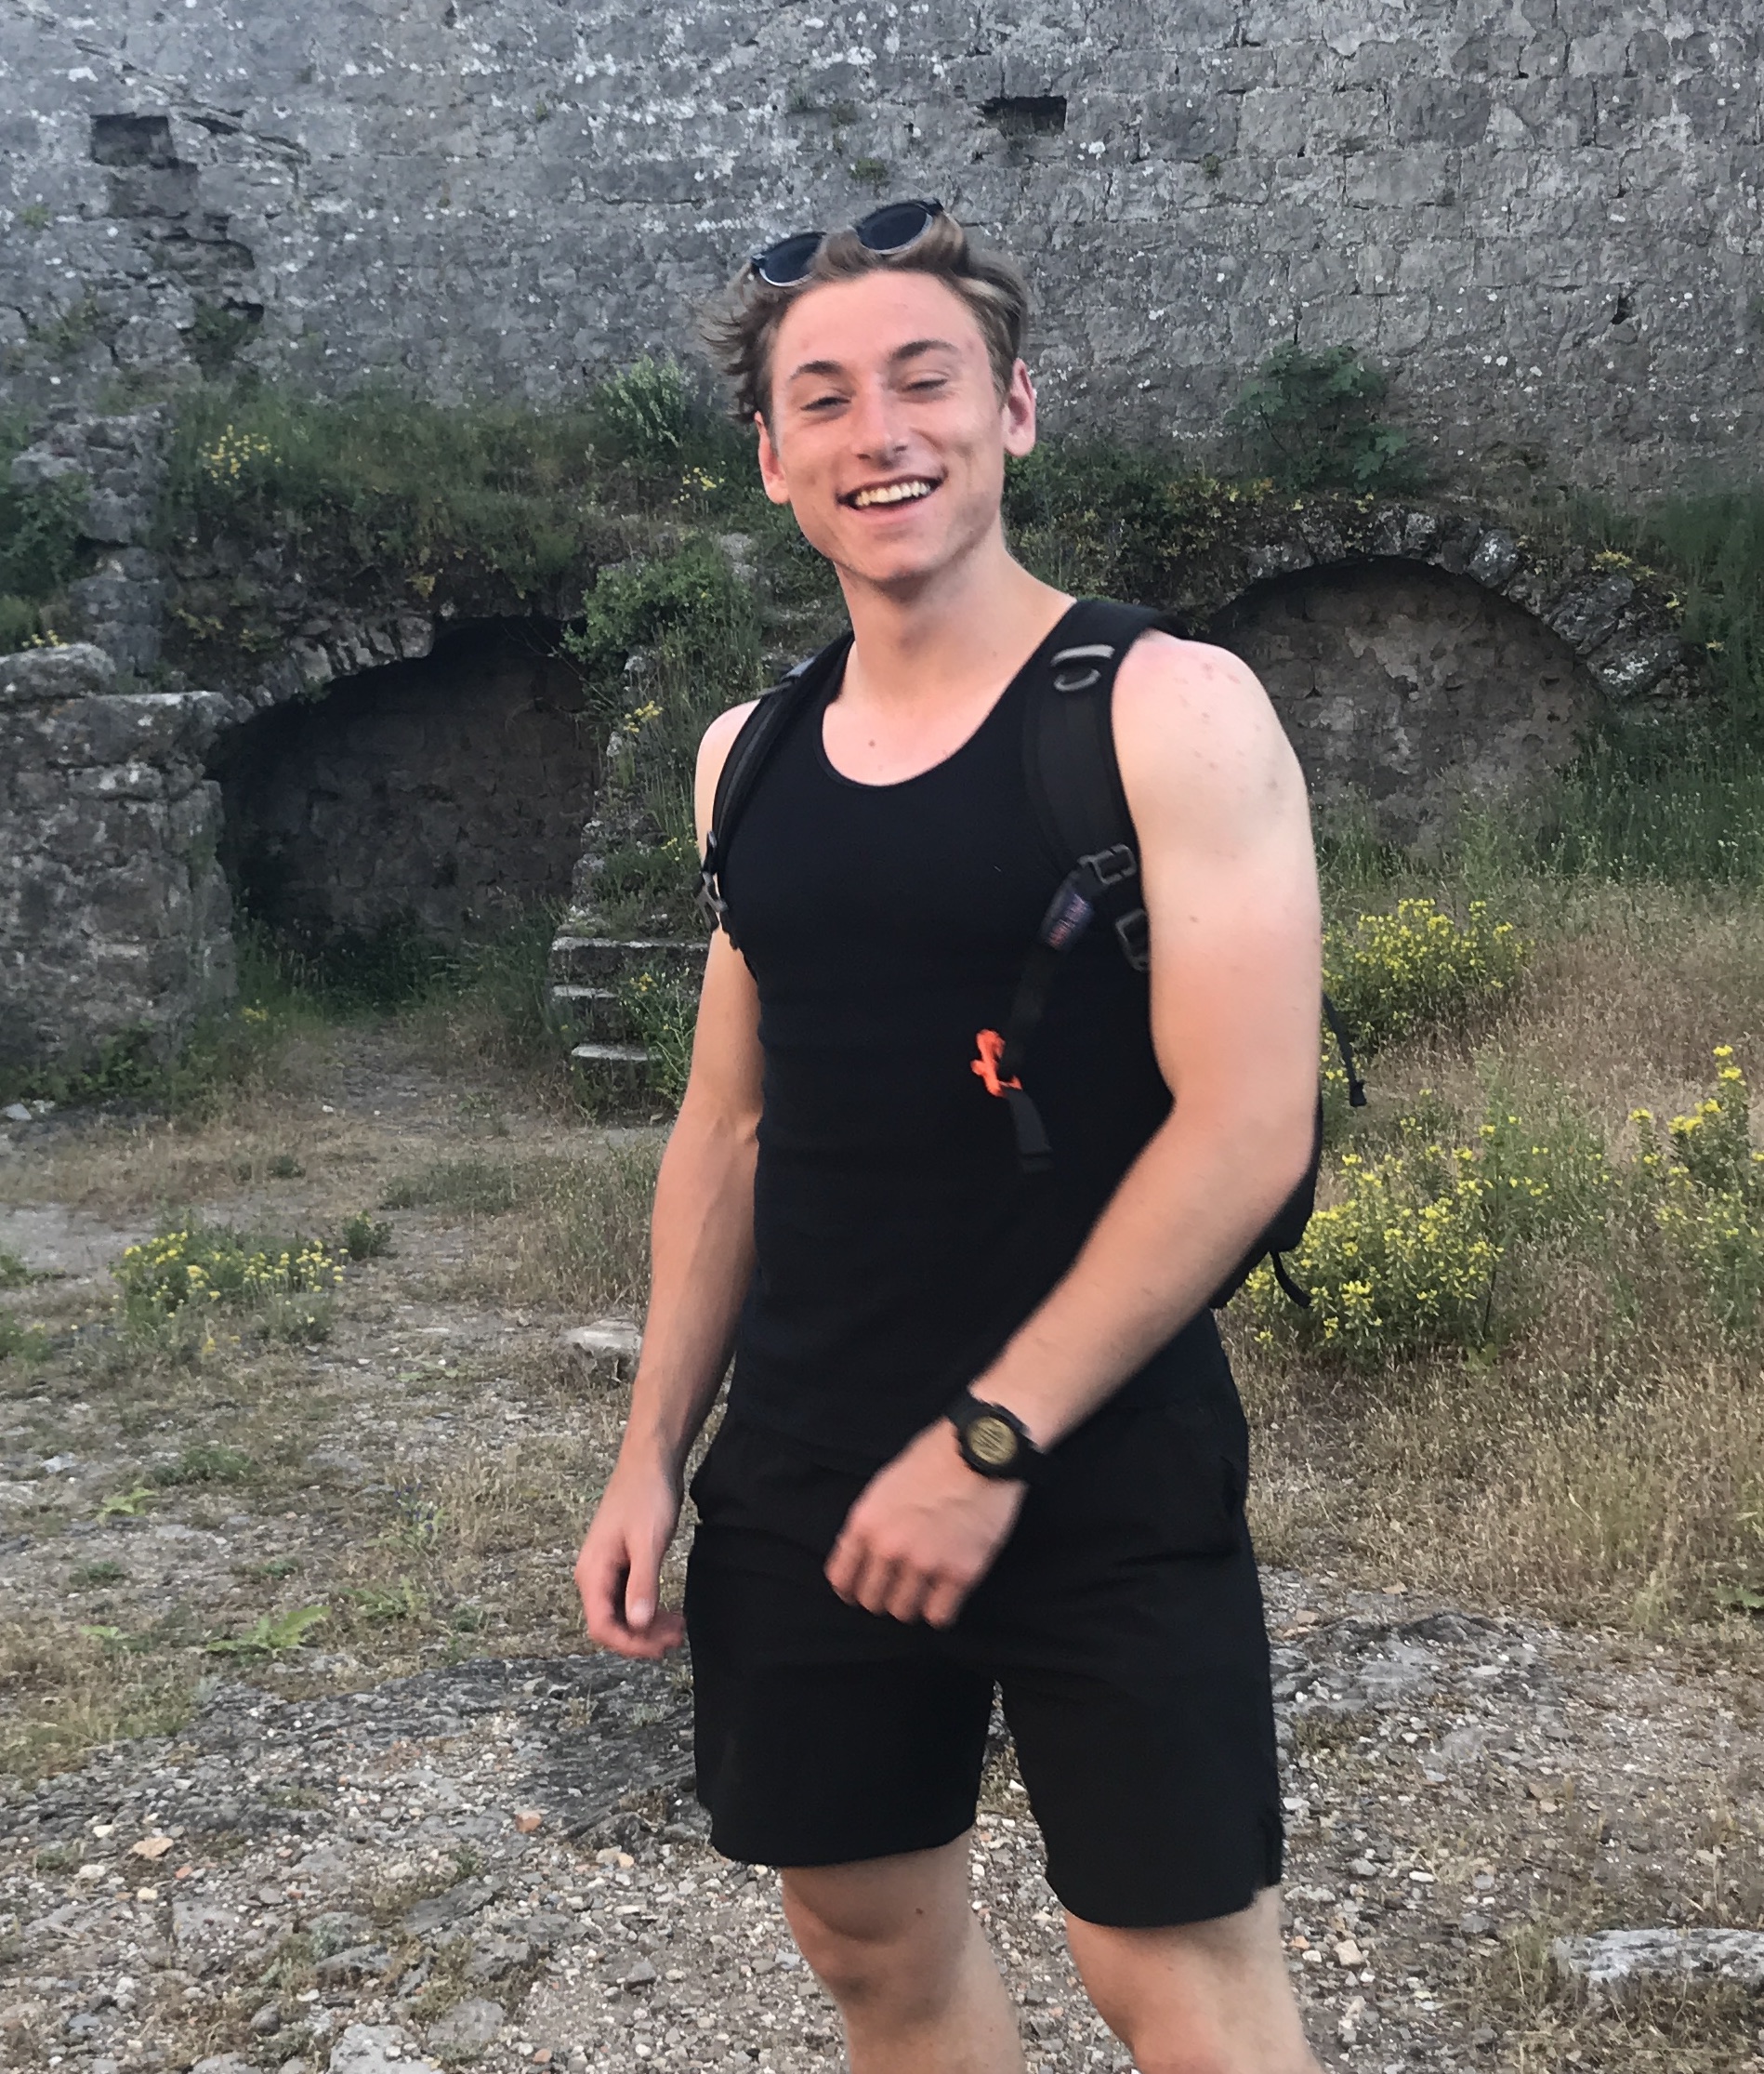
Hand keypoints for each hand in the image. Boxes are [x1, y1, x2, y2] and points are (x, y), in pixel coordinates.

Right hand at [575, 1452, 685, 1658]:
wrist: (650, 1462)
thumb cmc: (646, 1496)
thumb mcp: (648, 1543)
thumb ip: (642, 1584)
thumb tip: (638, 1624)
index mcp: (592, 1572)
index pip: (602, 1626)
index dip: (630, 1644)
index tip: (659, 1648)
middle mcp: (593, 1575)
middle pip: (611, 1624)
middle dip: (642, 1638)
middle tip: (676, 1639)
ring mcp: (606, 1569)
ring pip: (621, 1613)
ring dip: (647, 1626)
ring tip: (677, 1628)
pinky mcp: (620, 1563)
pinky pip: (628, 1598)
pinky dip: (647, 1609)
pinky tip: (668, 1612)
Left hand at [825, 1420, 1026, 1628]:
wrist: (983, 1450)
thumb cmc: (935, 1458)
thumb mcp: (886, 1484)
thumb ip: (872, 1521)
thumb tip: (863, 1553)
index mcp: (865, 1522)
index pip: (841, 1578)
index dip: (851, 1589)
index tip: (861, 1591)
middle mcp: (888, 1547)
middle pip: (871, 1601)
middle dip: (884, 1596)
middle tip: (900, 1587)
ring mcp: (924, 1563)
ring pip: (903, 1612)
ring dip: (913, 1603)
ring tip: (925, 1589)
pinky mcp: (959, 1574)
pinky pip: (939, 1616)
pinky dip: (941, 1610)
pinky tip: (946, 1595)